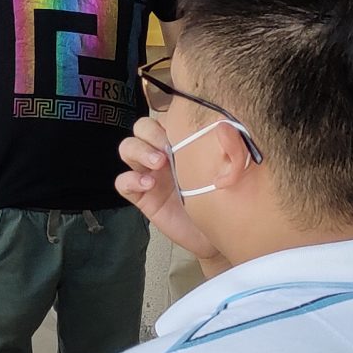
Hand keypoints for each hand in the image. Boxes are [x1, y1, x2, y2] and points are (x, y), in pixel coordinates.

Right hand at [115, 116, 221, 263]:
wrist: (218, 236)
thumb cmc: (225, 199)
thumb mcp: (230, 171)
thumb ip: (228, 149)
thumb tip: (224, 126)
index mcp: (182, 141)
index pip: (166, 116)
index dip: (170, 118)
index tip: (184, 130)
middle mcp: (163, 153)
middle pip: (142, 127)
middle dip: (151, 133)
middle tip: (168, 150)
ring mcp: (150, 173)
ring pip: (127, 148)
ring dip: (139, 151)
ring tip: (159, 165)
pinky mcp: (142, 197)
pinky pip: (122, 182)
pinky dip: (130, 179)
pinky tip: (148, 185)